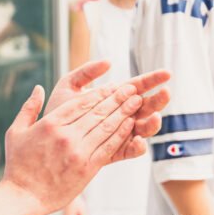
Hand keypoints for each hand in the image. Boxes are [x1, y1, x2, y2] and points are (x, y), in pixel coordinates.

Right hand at [1, 83, 141, 214]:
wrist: (24, 197)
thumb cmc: (18, 165)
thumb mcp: (16, 132)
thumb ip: (29, 108)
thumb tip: (39, 88)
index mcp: (50, 124)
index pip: (81, 103)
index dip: (100, 93)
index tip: (113, 86)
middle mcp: (66, 136)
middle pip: (97, 112)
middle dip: (117, 98)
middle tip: (132, 88)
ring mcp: (78, 151)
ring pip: (106, 126)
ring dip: (124, 112)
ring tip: (137, 101)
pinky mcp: (88, 167)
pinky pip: (108, 146)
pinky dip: (121, 133)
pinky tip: (131, 124)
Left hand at [45, 61, 170, 142]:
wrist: (46, 139)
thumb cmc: (58, 112)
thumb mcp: (68, 87)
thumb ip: (86, 72)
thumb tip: (108, 62)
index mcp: (116, 98)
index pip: (139, 86)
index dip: (154, 79)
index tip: (167, 73)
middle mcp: (124, 116)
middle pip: (148, 107)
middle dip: (159, 100)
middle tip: (166, 92)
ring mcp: (122, 134)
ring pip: (145, 129)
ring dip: (153, 123)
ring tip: (156, 116)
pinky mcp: (117, 152)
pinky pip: (132, 151)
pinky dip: (139, 146)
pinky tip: (139, 140)